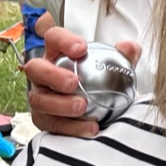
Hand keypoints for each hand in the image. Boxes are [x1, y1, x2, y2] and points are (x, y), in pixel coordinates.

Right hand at [22, 26, 141, 137]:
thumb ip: (123, 56)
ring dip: (60, 104)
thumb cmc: (100, 82)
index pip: (53, 38)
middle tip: (73, 82)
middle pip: (35, 69)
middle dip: (52, 74)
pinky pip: (52, 125)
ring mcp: (40, 97)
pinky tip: (90, 127)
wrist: (101, 111)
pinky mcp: (44, 120)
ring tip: (82, 107)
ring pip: (40, 100)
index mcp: (58, 54)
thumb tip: (129, 47)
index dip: (63, 41)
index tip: (81, 49)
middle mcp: (43, 74)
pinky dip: (71, 127)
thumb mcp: (114, 67)